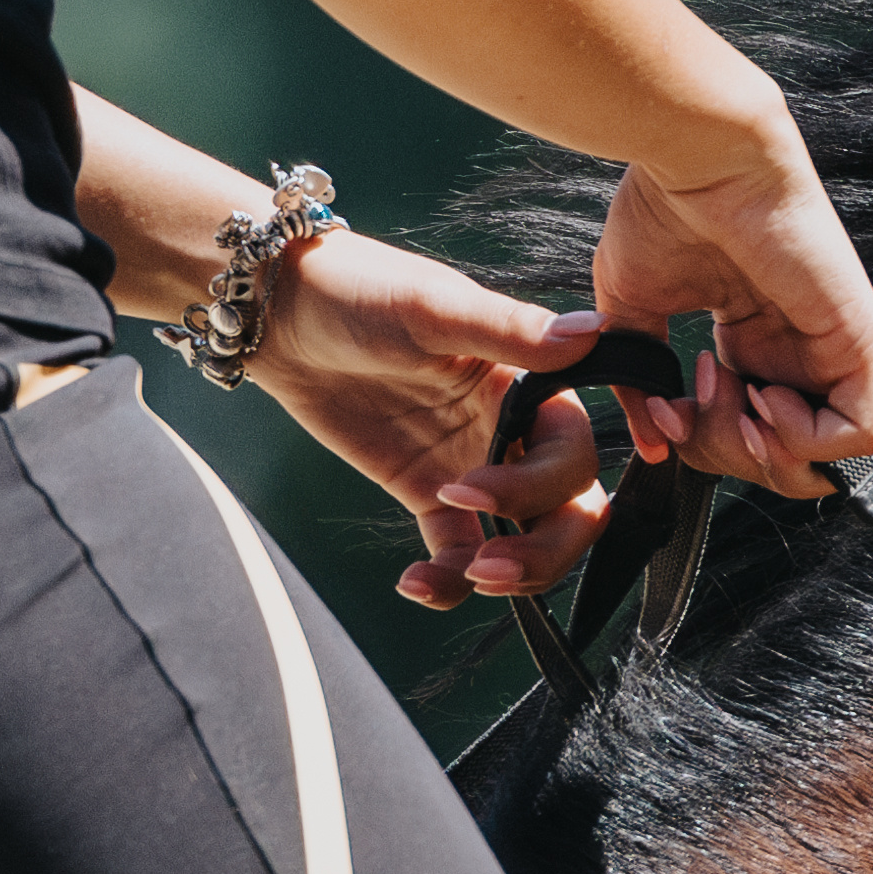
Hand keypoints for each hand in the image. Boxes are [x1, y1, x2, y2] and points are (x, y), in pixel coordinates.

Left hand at [202, 224, 617, 608]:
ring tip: (462, 578)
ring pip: (525, 538)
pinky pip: (457, 552)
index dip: (539, 486)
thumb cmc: (358, 290)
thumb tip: (591, 331)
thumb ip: (510, 329)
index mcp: (526, 383)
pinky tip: (415, 582)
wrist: (281, 312)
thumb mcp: (432, 306)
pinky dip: (449, 581)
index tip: (470, 489)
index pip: (572, 452)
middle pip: (569, 508)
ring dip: (511, 573)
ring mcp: (472, 465)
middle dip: (546, 550)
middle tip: (491, 569)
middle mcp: (510, 428)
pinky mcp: (427, 492)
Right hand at [590, 139, 872, 488]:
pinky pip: (860, 435)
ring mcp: (832, 348)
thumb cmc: (666, 208)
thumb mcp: (633, 311)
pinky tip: (764, 395)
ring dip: (760, 451)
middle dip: (727, 456)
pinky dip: (807, 442)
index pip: (746, 437)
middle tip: (694, 408)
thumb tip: (653, 447)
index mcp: (753, 341)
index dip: (706, 446)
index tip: (671, 412)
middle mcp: (796, 351)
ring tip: (727, 393)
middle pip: (781, 460)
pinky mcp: (859, 339)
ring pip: (823, 458)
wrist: (699, 156)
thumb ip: (641, 386)